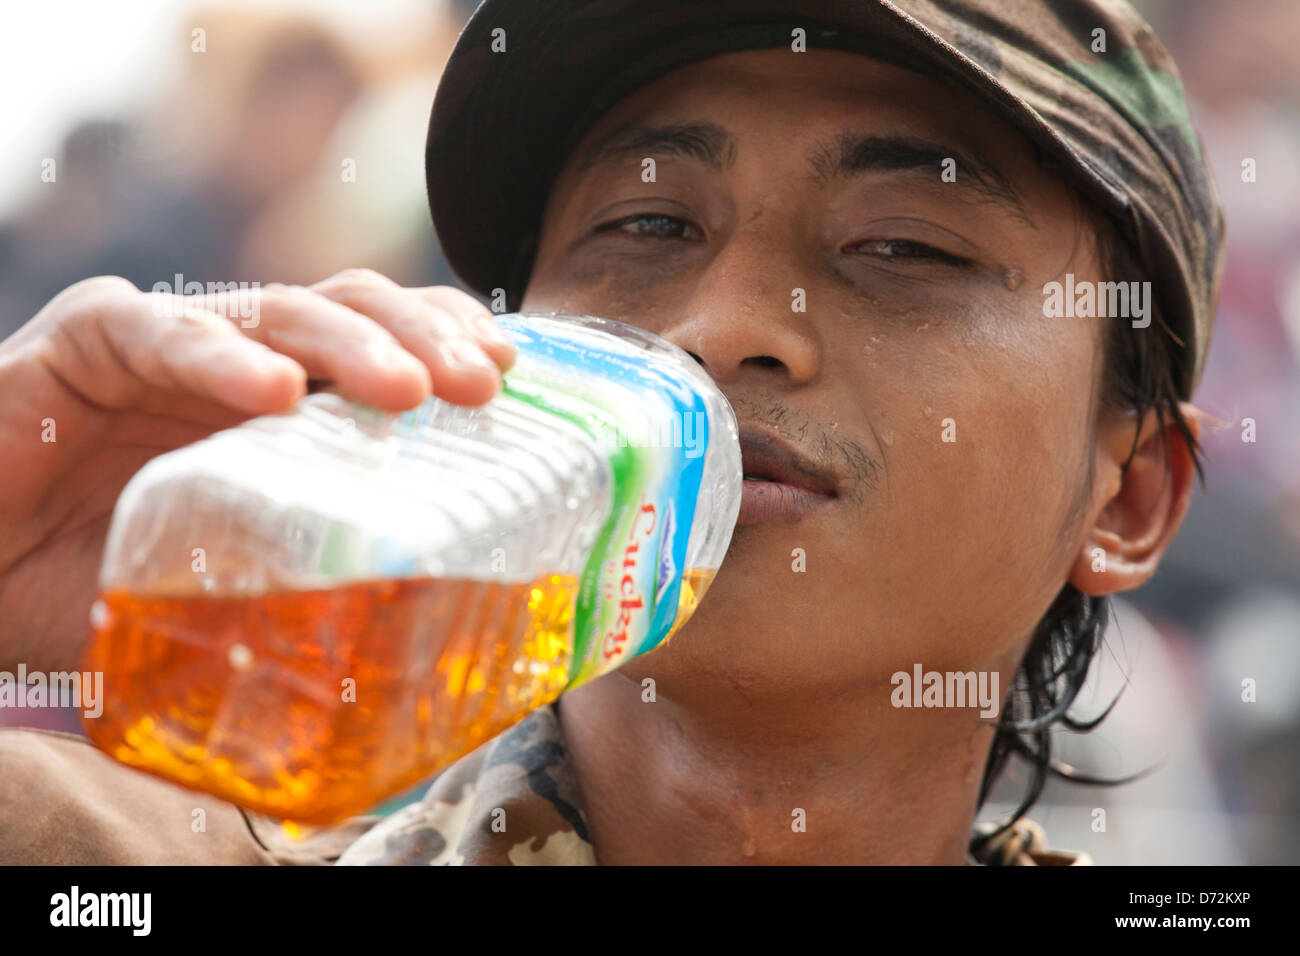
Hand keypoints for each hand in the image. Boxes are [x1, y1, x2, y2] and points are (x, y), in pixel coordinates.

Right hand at [0, 270, 515, 672]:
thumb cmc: (95, 586)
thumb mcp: (222, 594)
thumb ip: (294, 605)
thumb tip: (402, 678)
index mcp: (285, 407)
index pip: (388, 348)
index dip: (450, 346)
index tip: (509, 380)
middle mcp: (239, 360)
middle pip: (355, 311)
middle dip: (427, 339)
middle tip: (480, 389)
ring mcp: (169, 341)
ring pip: (280, 308)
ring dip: (353, 344)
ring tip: (408, 391)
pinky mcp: (88, 341)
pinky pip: (160, 334)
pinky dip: (220, 359)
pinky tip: (276, 392)